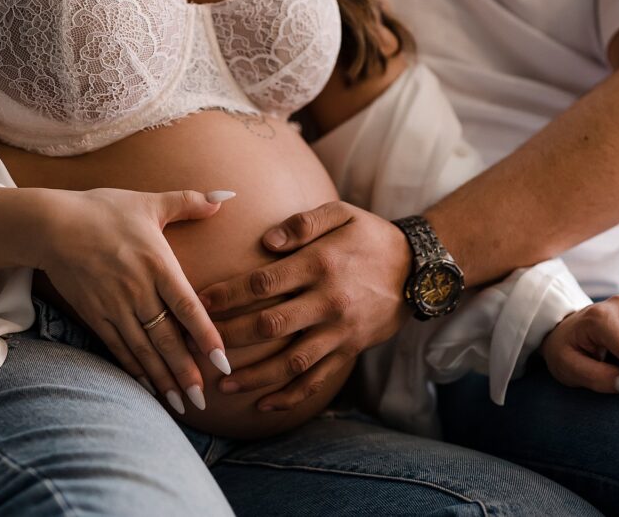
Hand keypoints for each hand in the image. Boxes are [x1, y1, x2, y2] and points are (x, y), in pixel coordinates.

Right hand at [37, 188, 234, 412]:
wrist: (50, 224)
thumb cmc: (103, 210)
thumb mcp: (149, 201)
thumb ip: (190, 201)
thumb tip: (226, 195)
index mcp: (157, 264)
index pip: (187, 308)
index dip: (206, 337)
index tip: (222, 362)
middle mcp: (138, 290)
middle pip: (166, 338)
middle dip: (185, 372)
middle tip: (203, 401)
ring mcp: (114, 306)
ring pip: (143, 350)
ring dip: (162, 379)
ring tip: (182, 405)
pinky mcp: (94, 314)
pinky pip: (117, 348)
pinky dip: (134, 370)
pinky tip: (148, 389)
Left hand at [199, 201, 412, 410]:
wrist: (419, 269)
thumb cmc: (371, 236)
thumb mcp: (341, 213)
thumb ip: (302, 223)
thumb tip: (265, 241)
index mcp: (320, 264)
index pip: (263, 283)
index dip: (228, 294)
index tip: (199, 302)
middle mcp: (328, 301)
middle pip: (269, 325)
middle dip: (229, 336)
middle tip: (198, 344)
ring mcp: (340, 330)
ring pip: (291, 361)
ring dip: (254, 376)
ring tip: (222, 383)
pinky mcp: (350, 350)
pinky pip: (318, 379)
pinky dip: (291, 396)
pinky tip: (265, 404)